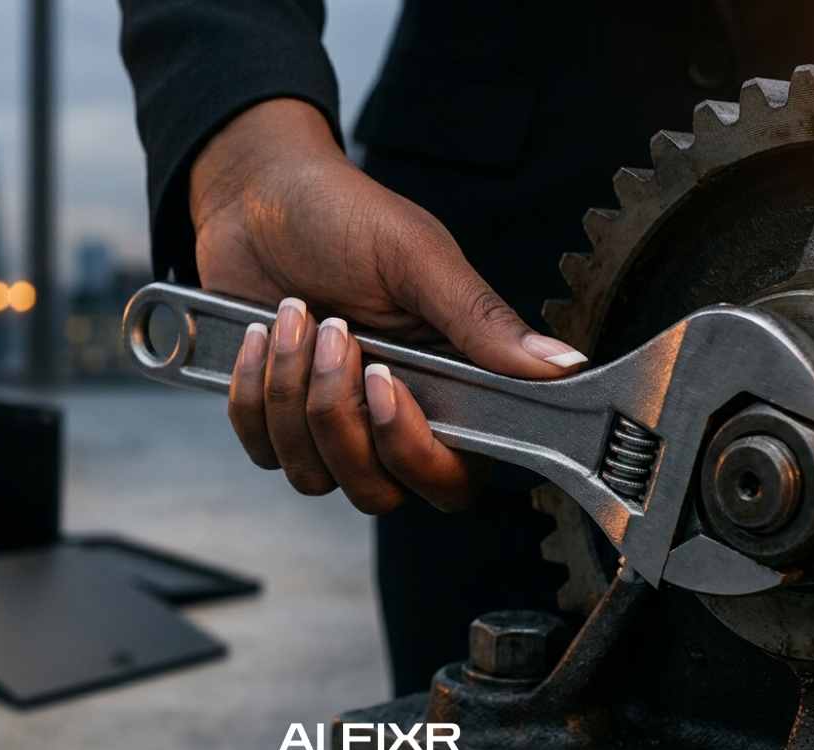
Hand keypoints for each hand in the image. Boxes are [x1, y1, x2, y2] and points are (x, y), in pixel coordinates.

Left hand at [191, 98, 585, 513]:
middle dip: (341, 418)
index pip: (454, 474)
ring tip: (293, 316)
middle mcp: (392, 416)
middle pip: (378, 492)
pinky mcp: (275, 421)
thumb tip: (563, 365)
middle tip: (335, 334)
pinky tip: (258, 333)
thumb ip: (483, 321)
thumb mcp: (417, 259)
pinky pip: (262, 452)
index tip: (386, 384)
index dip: (417, 452)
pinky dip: (250, 394)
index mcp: (448, 384)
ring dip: (291, 393)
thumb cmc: (343, 216)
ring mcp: (330, 425)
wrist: (258, 194)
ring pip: (314, 475)